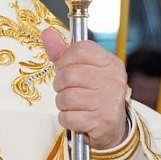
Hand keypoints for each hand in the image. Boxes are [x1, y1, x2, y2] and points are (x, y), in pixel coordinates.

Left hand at [41, 27, 128, 150]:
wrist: (112, 126)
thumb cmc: (93, 94)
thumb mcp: (82, 69)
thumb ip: (62, 52)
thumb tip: (47, 33)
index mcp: (111, 63)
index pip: (79, 49)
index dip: (64, 60)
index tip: (67, 69)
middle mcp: (114, 80)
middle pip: (68, 74)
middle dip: (60, 85)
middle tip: (69, 91)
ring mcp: (109, 101)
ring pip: (66, 97)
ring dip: (62, 103)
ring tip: (73, 105)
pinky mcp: (102, 121)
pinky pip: (67, 116)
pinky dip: (66, 119)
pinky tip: (76, 118)